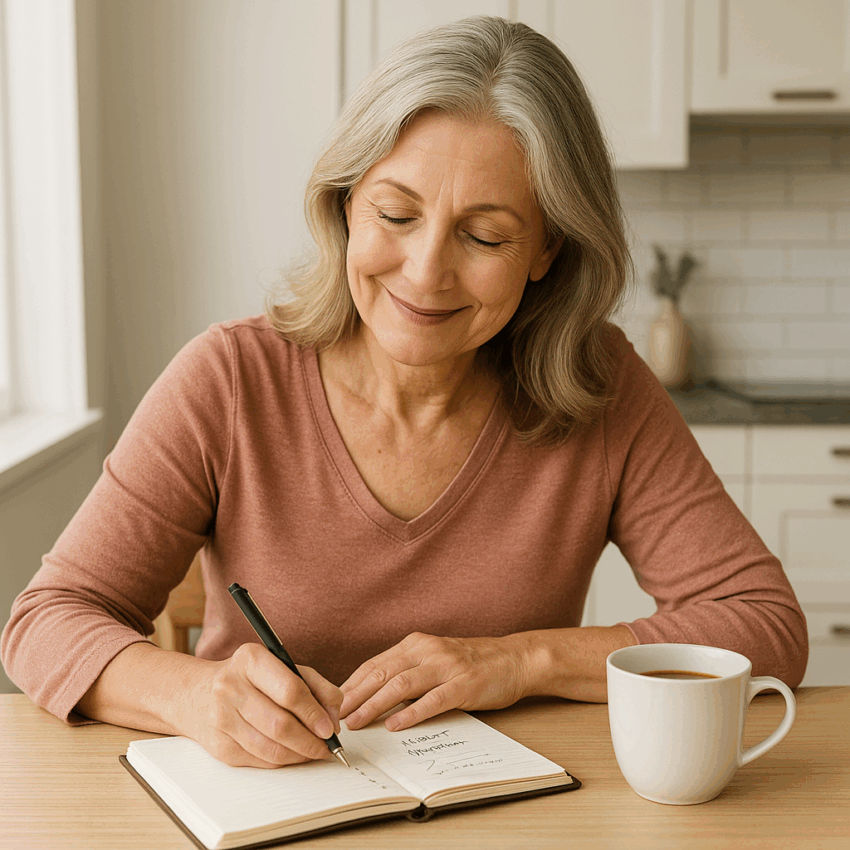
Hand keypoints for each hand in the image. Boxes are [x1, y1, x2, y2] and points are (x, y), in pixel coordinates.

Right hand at [182, 643, 342, 767]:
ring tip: (313, 751)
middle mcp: (231, 687)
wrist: (195, 693)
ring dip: (299, 755)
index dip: (314, 713)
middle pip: (280, 724)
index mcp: (250, 660)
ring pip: (270, 748)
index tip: (330, 727)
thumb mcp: (281, 667)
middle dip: (310, 740)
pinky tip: (292, 754)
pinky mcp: (218, 746)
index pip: (290, 691)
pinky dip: (282, 761)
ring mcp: (221, 718)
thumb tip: (334, 715)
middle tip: (326, 745)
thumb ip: (315, 685)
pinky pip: (259, 760)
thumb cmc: (247, 678)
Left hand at [339, 632, 533, 731]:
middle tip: (335, 717)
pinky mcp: (464, 684)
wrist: (513, 659)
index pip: (374, 664)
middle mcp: (427, 650)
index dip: (351, 684)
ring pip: (402, 685)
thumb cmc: (470, 664)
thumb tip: (371, 696)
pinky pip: (433, 699)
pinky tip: (396, 725)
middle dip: (355, 696)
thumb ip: (407, 672)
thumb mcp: (433, 660)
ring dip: (375, 705)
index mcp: (415, 643)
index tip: (331, 703)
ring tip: (357, 723)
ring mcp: (446, 666)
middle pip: (382, 673)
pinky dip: (412, 713)